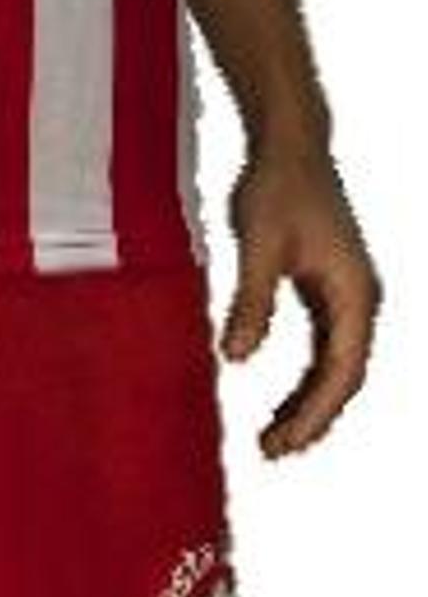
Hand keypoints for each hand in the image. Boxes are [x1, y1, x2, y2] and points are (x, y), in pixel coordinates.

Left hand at [219, 142, 382, 457]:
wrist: (290, 145)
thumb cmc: (276, 187)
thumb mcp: (258, 244)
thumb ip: (252, 301)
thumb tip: (236, 358)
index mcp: (354, 293)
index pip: (342, 371)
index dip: (315, 414)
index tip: (284, 444)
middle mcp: (361, 300)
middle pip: (344, 378)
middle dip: (312, 420)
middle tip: (271, 452)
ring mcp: (348, 297)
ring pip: (336, 369)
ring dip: (309, 406)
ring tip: (274, 441)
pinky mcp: (329, 292)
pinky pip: (325, 351)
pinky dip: (306, 382)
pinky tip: (281, 406)